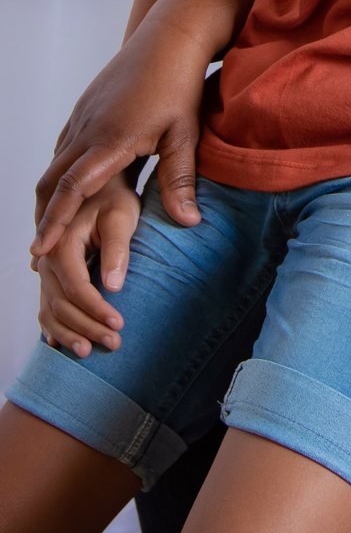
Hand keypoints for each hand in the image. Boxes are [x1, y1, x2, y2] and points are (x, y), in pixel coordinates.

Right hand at [32, 10, 209, 259]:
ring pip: (54, 162)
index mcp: (110, 139)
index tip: (41, 250)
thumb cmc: (181, 84)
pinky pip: (63, 146)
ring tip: (49, 228)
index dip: (55, 221)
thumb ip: (180, 180)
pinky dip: (58, 173)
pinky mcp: (84, 109)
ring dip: (49, 196)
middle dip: (43, 216)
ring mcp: (82, 117)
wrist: (169, 36)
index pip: (72, 188)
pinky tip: (65, 190)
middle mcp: (87, 128)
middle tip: (39, 252)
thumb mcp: (185, 134)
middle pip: (51, 180)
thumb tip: (189, 223)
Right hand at [34, 175, 140, 357]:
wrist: (98, 181)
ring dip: (70, 332)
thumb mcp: (122, 214)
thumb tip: (115, 285)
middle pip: (60, 302)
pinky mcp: (51, 271)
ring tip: (91, 351)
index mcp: (61, 239)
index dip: (96, 308)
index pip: (75, 285)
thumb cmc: (114, 195)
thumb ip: (118, 248)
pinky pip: (46, 303)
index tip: (119, 323)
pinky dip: (55, 326)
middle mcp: (47, 255)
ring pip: (50, 307)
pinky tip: (64, 344)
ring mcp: (45, 265)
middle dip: (86, 326)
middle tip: (114, 342)